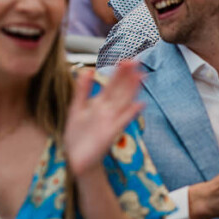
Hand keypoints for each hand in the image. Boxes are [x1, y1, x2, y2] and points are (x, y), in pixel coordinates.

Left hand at [63, 62, 147, 178]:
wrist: (76, 158)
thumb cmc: (77, 135)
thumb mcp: (77, 109)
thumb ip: (81, 90)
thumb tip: (86, 70)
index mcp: (99, 103)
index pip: (112, 84)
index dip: (119, 72)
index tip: (126, 59)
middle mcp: (107, 110)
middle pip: (120, 90)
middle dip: (127, 76)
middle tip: (136, 60)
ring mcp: (110, 121)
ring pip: (123, 101)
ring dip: (132, 90)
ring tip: (141, 76)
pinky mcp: (110, 133)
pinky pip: (122, 121)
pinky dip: (131, 113)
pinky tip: (140, 104)